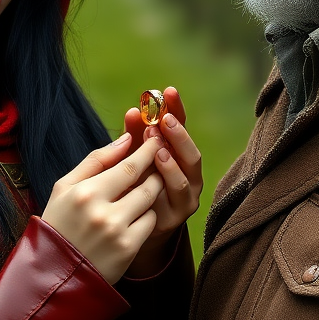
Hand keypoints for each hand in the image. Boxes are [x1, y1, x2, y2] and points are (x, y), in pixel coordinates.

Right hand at [42, 134, 164, 284]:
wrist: (54, 272)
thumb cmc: (59, 222)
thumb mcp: (65, 186)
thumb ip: (96, 160)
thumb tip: (126, 139)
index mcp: (85, 193)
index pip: (129, 166)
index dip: (148, 152)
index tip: (157, 140)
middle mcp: (103, 213)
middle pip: (146, 183)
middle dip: (156, 170)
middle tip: (158, 162)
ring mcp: (117, 233)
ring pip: (150, 202)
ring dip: (151, 192)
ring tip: (143, 188)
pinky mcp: (128, 250)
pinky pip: (150, 223)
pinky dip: (146, 216)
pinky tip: (133, 216)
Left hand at [123, 87, 202, 274]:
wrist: (128, 228)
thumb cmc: (131, 186)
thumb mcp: (131, 159)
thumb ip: (134, 138)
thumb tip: (131, 112)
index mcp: (178, 155)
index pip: (181, 127)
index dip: (177, 109)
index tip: (168, 91)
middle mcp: (188, 174)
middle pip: (190, 151)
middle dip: (178, 134)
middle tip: (162, 119)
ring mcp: (186, 195)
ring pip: (187, 174)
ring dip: (173, 158)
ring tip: (158, 146)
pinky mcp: (177, 215)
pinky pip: (175, 196)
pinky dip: (168, 181)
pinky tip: (155, 169)